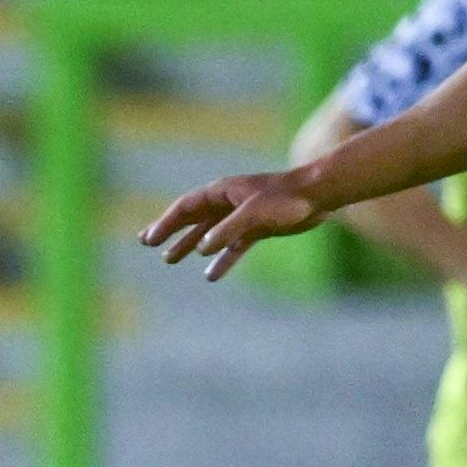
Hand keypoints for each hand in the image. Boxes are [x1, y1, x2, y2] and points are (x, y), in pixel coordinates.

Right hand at [138, 170, 324, 280]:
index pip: (186, 207)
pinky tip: (211, 275)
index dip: (166, 223)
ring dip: (190, 245)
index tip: (149, 239)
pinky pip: (232, 246)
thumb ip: (227, 231)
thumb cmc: (287, 200)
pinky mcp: (257, 228)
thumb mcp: (254, 215)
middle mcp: (228, 202)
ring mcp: (242, 215)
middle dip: (170, 230)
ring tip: (170, 259)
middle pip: (193, 218)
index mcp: (223, 191)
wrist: (320, 196)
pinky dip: (221, 260)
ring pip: (209, 233)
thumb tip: (202, 248)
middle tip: (147, 242)